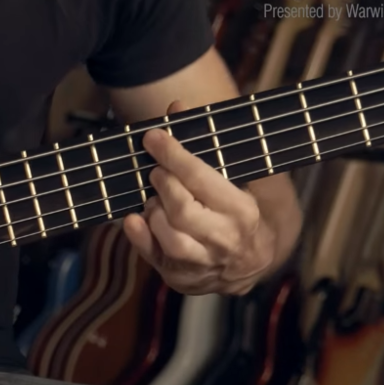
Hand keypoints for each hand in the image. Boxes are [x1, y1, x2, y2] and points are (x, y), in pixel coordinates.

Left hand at [122, 101, 277, 295]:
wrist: (250, 260)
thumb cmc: (235, 209)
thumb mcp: (232, 177)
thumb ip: (204, 144)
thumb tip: (176, 105)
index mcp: (242, 210)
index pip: (202, 179)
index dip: (174, 156)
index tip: (153, 137)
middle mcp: (225, 240)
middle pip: (183, 210)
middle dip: (163, 185)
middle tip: (156, 173)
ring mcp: (203, 264)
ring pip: (170, 238)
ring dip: (153, 212)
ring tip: (155, 200)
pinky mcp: (182, 278)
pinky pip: (154, 258)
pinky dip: (138, 238)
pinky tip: (133, 220)